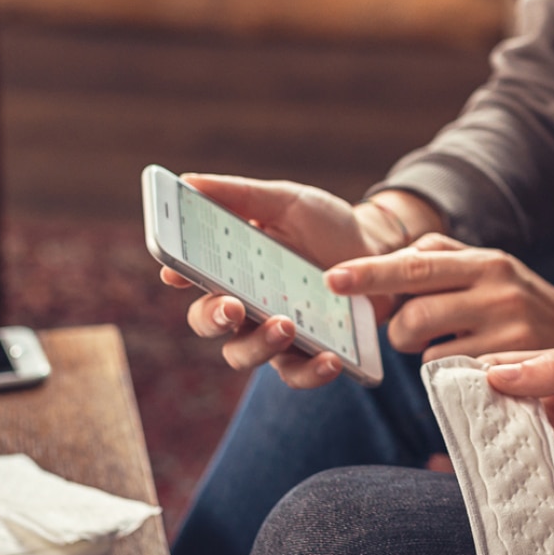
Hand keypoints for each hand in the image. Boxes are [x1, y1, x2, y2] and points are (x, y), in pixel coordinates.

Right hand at [163, 175, 412, 388]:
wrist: (378, 250)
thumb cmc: (324, 224)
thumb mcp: (288, 201)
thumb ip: (241, 195)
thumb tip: (188, 181)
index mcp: (230, 265)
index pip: (190, 274)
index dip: (178, 274)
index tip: (175, 271)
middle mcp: (243, 303)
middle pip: (208, 321)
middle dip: (213, 317)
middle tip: (232, 306)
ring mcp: (272, 331)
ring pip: (243, 354)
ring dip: (258, 345)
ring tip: (285, 325)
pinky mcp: (307, 352)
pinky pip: (297, 373)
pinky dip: (310, 371)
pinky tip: (330, 359)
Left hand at [325, 239, 553, 362]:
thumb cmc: (521, 297)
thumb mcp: (490, 267)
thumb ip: (442, 257)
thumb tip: (391, 258)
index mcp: (485, 261)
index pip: (417, 265)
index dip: (371, 273)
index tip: (332, 277)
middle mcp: (496, 291)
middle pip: (414, 314)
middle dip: (397, 329)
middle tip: (408, 331)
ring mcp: (507, 331)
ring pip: (427, 351)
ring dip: (420, 353)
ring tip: (443, 345)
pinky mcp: (511, 366)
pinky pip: (450, 375)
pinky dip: (445, 372)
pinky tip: (466, 363)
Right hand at [485, 350, 553, 534]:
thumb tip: (497, 373)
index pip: (511, 369)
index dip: (482, 375)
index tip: (451, 386)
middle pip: (504, 414)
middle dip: (500, 423)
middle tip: (507, 428)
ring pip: (517, 452)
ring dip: (534, 454)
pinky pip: (536, 485)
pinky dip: (551, 481)